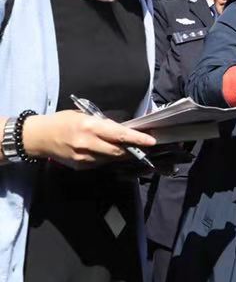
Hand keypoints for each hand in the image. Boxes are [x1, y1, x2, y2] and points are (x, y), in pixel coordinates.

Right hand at [22, 111, 155, 169]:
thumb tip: (122, 130)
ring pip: (111, 159)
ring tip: (131, 149)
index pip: (120, 135)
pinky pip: (101, 163)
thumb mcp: (83, 115)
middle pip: (118, 151)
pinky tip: (110, 152)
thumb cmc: (63, 121)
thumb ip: (102, 123)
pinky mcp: (80, 166)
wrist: (39, 137)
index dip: (137, 139)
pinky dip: (108, 158)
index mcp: (90, 127)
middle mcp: (88, 144)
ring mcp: (84, 158)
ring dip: (122, 155)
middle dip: (134, 150)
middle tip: (146, 147)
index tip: (151, 141)